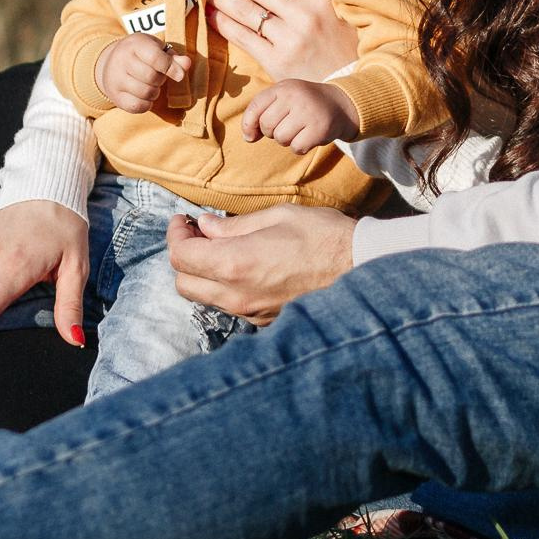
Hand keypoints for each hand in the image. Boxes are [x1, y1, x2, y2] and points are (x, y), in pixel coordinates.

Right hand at [96, 34, 186, 112]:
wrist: (110, 63)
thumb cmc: (141, 54)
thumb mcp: (155, 48)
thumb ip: (173, 57)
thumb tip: (186, 63)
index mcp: (134, 44)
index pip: (155, 58)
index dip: (171, 68)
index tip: (179, 75)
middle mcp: (121, 60)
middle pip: (152, 77)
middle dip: (161, 79)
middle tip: (158, 75)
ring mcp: (115, 79)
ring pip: (146, 93)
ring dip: (155, 92)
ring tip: (151, 85)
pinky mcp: (115, 96)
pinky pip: (137, 106)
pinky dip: (147, 104)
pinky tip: (145, 96)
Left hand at [166, 204, 356, 324]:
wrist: (363, 269)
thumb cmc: (324, 237)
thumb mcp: (277, 216)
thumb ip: (234, 225)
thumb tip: (206, 226)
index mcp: (235, 264)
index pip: (180, 257)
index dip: (175, 235)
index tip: (183, 220)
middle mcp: (237, 295)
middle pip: (183, 284)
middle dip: (182, 257)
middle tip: (196, 234)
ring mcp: (251, 313)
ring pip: (205, 298)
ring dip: (202, 274)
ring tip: (219, 249)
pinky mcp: (266, 321)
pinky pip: (231, 306)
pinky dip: (225, 287)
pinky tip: (243, 268)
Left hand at [211, 0, 358, 82]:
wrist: (347, 87)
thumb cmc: (340, 48)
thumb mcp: (335, 14)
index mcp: (317, 0)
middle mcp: (302, 16)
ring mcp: (288, 39)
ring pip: (244, 10)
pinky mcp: (275, 61)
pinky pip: (241, 37)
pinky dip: (222, 23)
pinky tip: (211, 15)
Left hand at [241, 79, 358, 151]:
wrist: (339, 105)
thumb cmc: (303, 104)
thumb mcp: (283, 99)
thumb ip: (261, 113)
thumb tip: (248, 138)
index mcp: (283, 88)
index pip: (255, 107)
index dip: (248, 124)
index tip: (251, 134)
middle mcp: (295, 97)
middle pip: (267, 125)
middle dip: (272, 132)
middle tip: (286, 126)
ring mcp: (308, 112)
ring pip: (281, 138)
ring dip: (287, 140)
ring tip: (299, 130)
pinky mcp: (319, 129)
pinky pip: (296, 147)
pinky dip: (300, 147)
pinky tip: (308, 137)